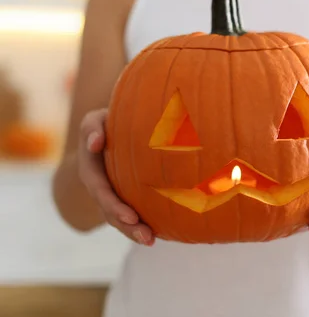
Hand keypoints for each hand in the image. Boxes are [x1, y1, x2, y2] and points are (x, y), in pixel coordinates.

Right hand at [79, 109, 154, 245]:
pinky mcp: (129, 197)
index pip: (102, 193)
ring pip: (123, 219)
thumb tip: (95, 144)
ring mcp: (115, 195)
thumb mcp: (95, 120)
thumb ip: (92, 128)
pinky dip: (146, 224)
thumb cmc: (106, 123)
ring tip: (152, 241)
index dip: (115, 207)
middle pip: (112, 213)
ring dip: (136, 232)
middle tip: (147, 237)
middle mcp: (102, 188)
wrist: (114, 130)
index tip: (131, 217)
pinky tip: (164, 233)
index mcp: (92, 172)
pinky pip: (136, 213)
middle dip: (128, 227)